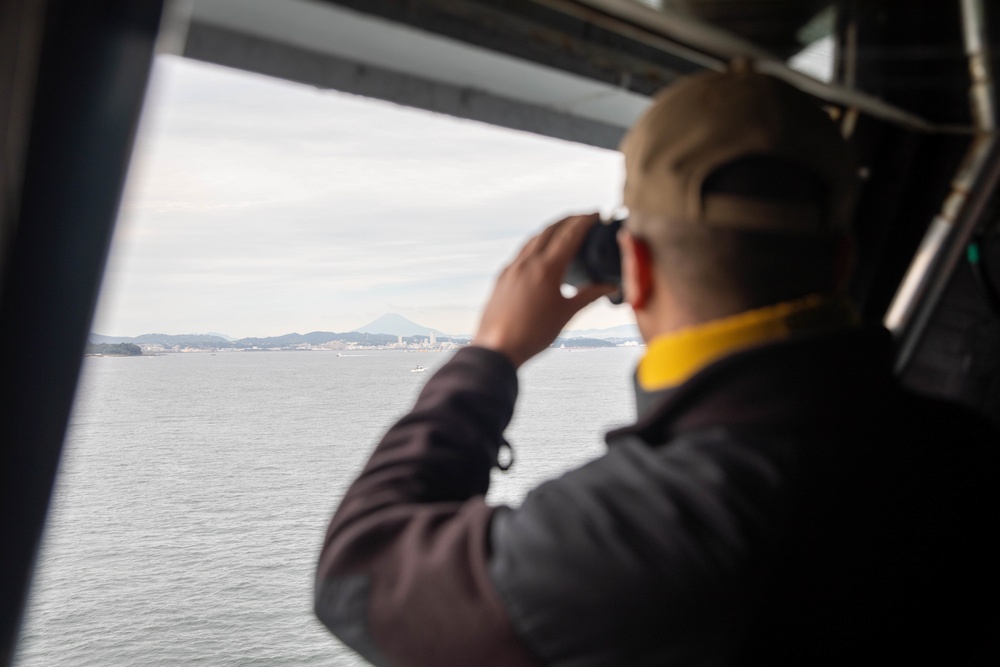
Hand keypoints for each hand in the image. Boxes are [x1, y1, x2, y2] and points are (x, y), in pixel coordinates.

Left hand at [473, 213, 616, 367]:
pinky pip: (522, 252)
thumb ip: (589, 295)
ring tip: (565, 230)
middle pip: (551, 229)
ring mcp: (512, 267)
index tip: (597, 214)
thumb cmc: (533, 334)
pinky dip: (536, 244)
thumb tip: (610, 287)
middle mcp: (527, 262)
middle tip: (585, 217)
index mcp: (547, 268)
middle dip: (569, 219)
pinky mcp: (502, 276)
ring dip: (551, 229)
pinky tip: (541, 253)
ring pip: (534, 238)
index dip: (586, 220)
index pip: (570, 234)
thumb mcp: (566, 314)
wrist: (497, 348)